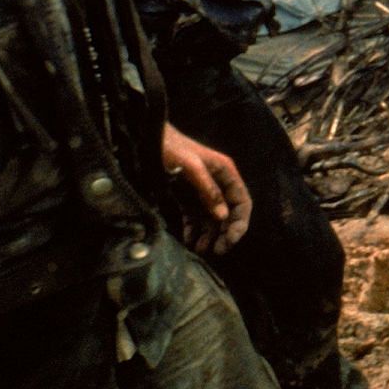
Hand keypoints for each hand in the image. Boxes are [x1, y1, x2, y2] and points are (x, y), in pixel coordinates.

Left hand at [162, 122, 251, 255]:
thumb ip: (208, 190)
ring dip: (210, 235)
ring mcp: (202, 191)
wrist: (147, 138)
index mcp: (225, 172)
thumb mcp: (191, 167)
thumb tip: (223, 216)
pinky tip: (190, 240)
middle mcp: (218, 183)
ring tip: (200, 249)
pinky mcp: (187, 196)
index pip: (242, 202)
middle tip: (217, 250)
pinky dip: (195, 230)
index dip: (240, 222)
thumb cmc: (170, 147)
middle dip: (225, 232)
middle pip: (230, 213)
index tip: (231, 239)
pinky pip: (196, 217)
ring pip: (213, 218)